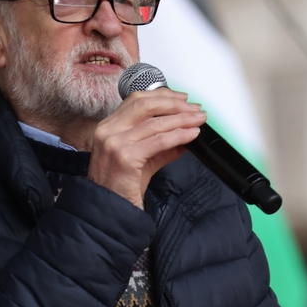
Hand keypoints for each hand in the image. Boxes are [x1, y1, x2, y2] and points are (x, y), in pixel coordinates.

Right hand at [87, 88, 205, 207]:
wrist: (109, 210)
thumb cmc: (120, 187)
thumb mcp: (143, 159)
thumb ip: (163, 144)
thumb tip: (186, 133)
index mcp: (108, 126)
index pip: (136, 100)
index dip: (162, 96)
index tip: (182, 99)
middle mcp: (108, 130)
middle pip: (145, 104)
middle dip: (174, 103)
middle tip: (194, 108)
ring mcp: (114, 142)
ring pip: (154, 122)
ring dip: (181, 119)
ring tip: (198, 120)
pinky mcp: (125, 156)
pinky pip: (158, 141)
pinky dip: (178, 135)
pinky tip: (191, 135)